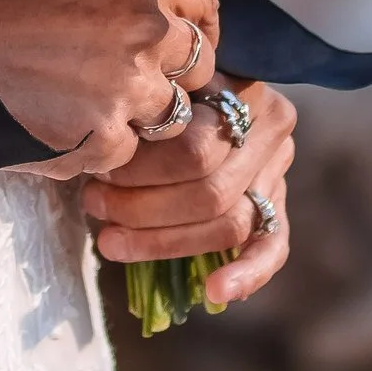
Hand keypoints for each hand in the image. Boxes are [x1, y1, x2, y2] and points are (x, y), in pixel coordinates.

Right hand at [0, 0, 219, 173]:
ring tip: (90, 101)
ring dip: (141, 112)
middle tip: (133, 76)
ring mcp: (131, 91)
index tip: (187, 37)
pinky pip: (127, 150)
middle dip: (174, 73)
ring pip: (170, 114)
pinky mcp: (105, 141)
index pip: (207, 2)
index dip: (200, 23)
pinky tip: (60, 123)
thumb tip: (158, 6)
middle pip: (200, 64)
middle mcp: (149, 30)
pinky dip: (101, 143)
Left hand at [83, 75, 293, 310]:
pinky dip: (247, 275)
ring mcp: (277, 177)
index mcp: (248, 99)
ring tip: (111, 241)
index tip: (98, 172)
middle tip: (94, 204)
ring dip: (164, 242)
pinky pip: (271, 249)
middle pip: (210, 193)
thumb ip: (154, 100)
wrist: (211, 88)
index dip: (142, 170)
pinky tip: (214, 292)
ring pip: (229, 226)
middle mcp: (273, 139)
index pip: (195, 151)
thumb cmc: (170, 84)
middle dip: (143, 208)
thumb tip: (110, 142)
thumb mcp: (165, 78)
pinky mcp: (276, 211)